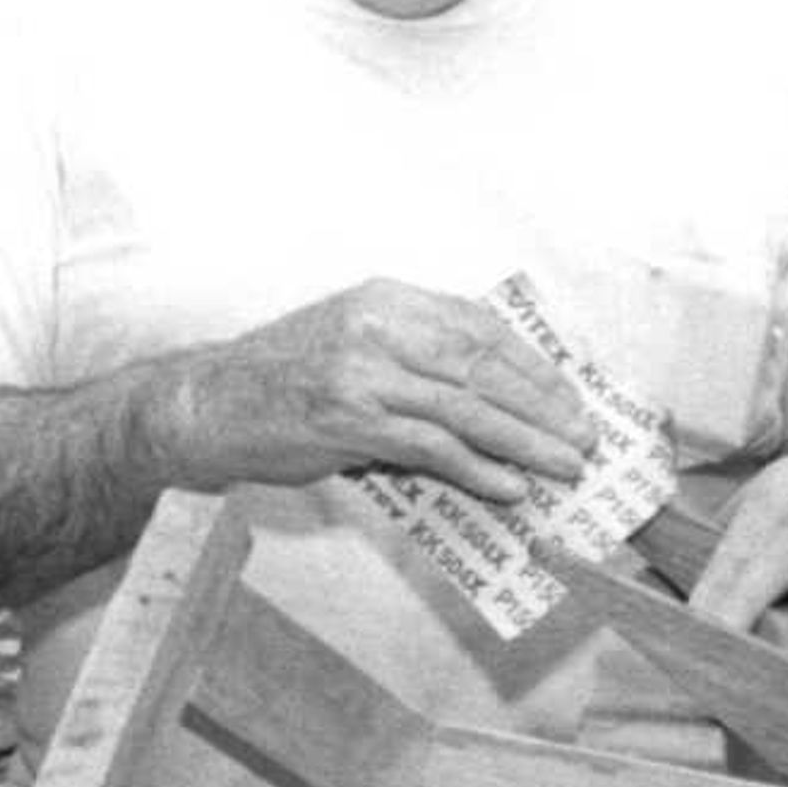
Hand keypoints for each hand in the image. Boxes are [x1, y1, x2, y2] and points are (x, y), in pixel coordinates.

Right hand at [153, 279, 595, 502]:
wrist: (204, 406)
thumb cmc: (281, 383)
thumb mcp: (352, 346)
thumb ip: (414, 360)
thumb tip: (491, 401)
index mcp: (386, 299)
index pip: (479, 326)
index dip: (534, 364)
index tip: (571, 396)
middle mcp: (377, 325)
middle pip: (483, 364)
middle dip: (543, 405)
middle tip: (583, 437)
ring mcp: (362, 371)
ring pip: (466, 406)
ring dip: (524, 441)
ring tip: (562, 466)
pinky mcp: (348, 419)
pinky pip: (430, 446)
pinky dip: (475, 469)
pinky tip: (506, 487)